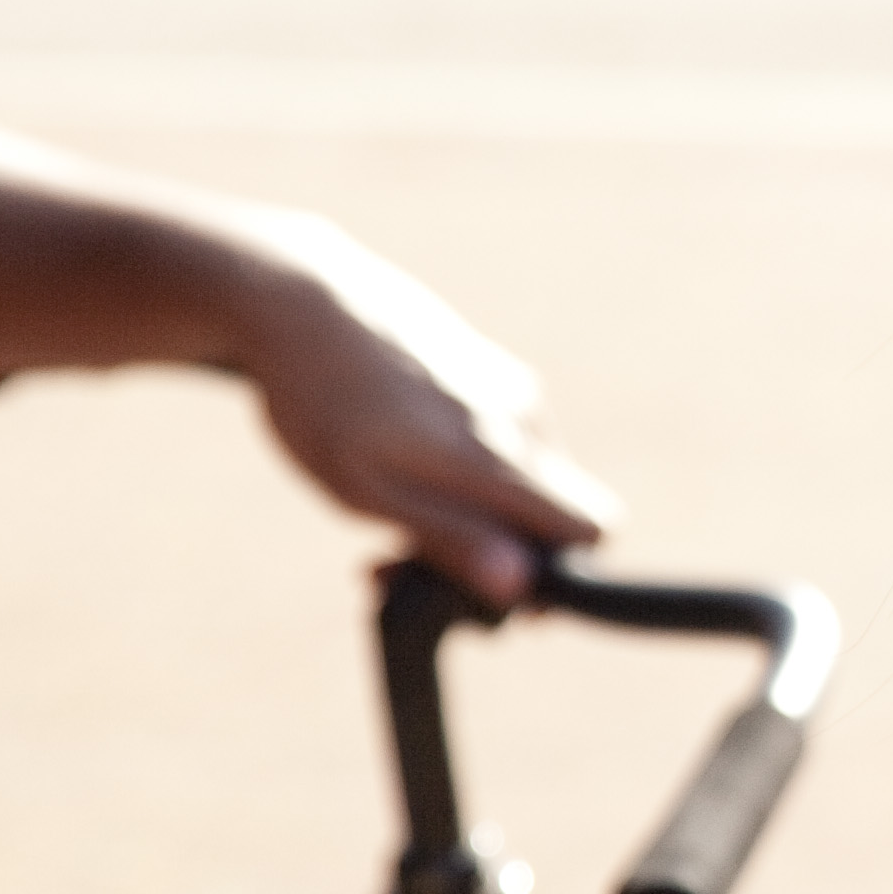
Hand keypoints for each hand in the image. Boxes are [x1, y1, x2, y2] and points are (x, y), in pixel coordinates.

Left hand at [218, 219, 619, 605]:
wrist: (300, 301)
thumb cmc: (323, 404)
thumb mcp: (367, 490)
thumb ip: (449, 537)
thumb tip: (521, 586)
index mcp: (498, 455)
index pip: (592, 529)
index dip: (557, 575)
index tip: (489, 592)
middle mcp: (521, 421)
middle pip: (558, 514)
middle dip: (503, 553)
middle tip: (407, 564)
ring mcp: (511, 390)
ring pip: (526, 478)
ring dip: (477, 513)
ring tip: (389, 518)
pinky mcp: (491, 371)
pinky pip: (504, 441)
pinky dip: (467, 474)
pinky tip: (402, 469)